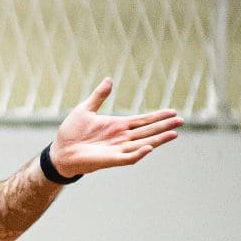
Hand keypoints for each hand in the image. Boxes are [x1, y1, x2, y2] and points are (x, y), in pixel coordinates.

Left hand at [49, 78, 180, 177]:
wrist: (60, 151)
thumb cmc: (71, 132)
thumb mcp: (85, 109)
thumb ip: (99, 96)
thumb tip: (109, 80)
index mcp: (118, 125)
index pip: (143, 120)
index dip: (158, 116)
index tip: (173, 111)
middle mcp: (122, 137)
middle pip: (148, 131)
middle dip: (164, 126)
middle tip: (181, 120)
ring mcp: (117, 149)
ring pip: (143, 143)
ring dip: (158, 139)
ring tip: (174, 134)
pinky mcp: (110, 160)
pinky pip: (128, 157)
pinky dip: (139, 153)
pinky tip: (149, 147)